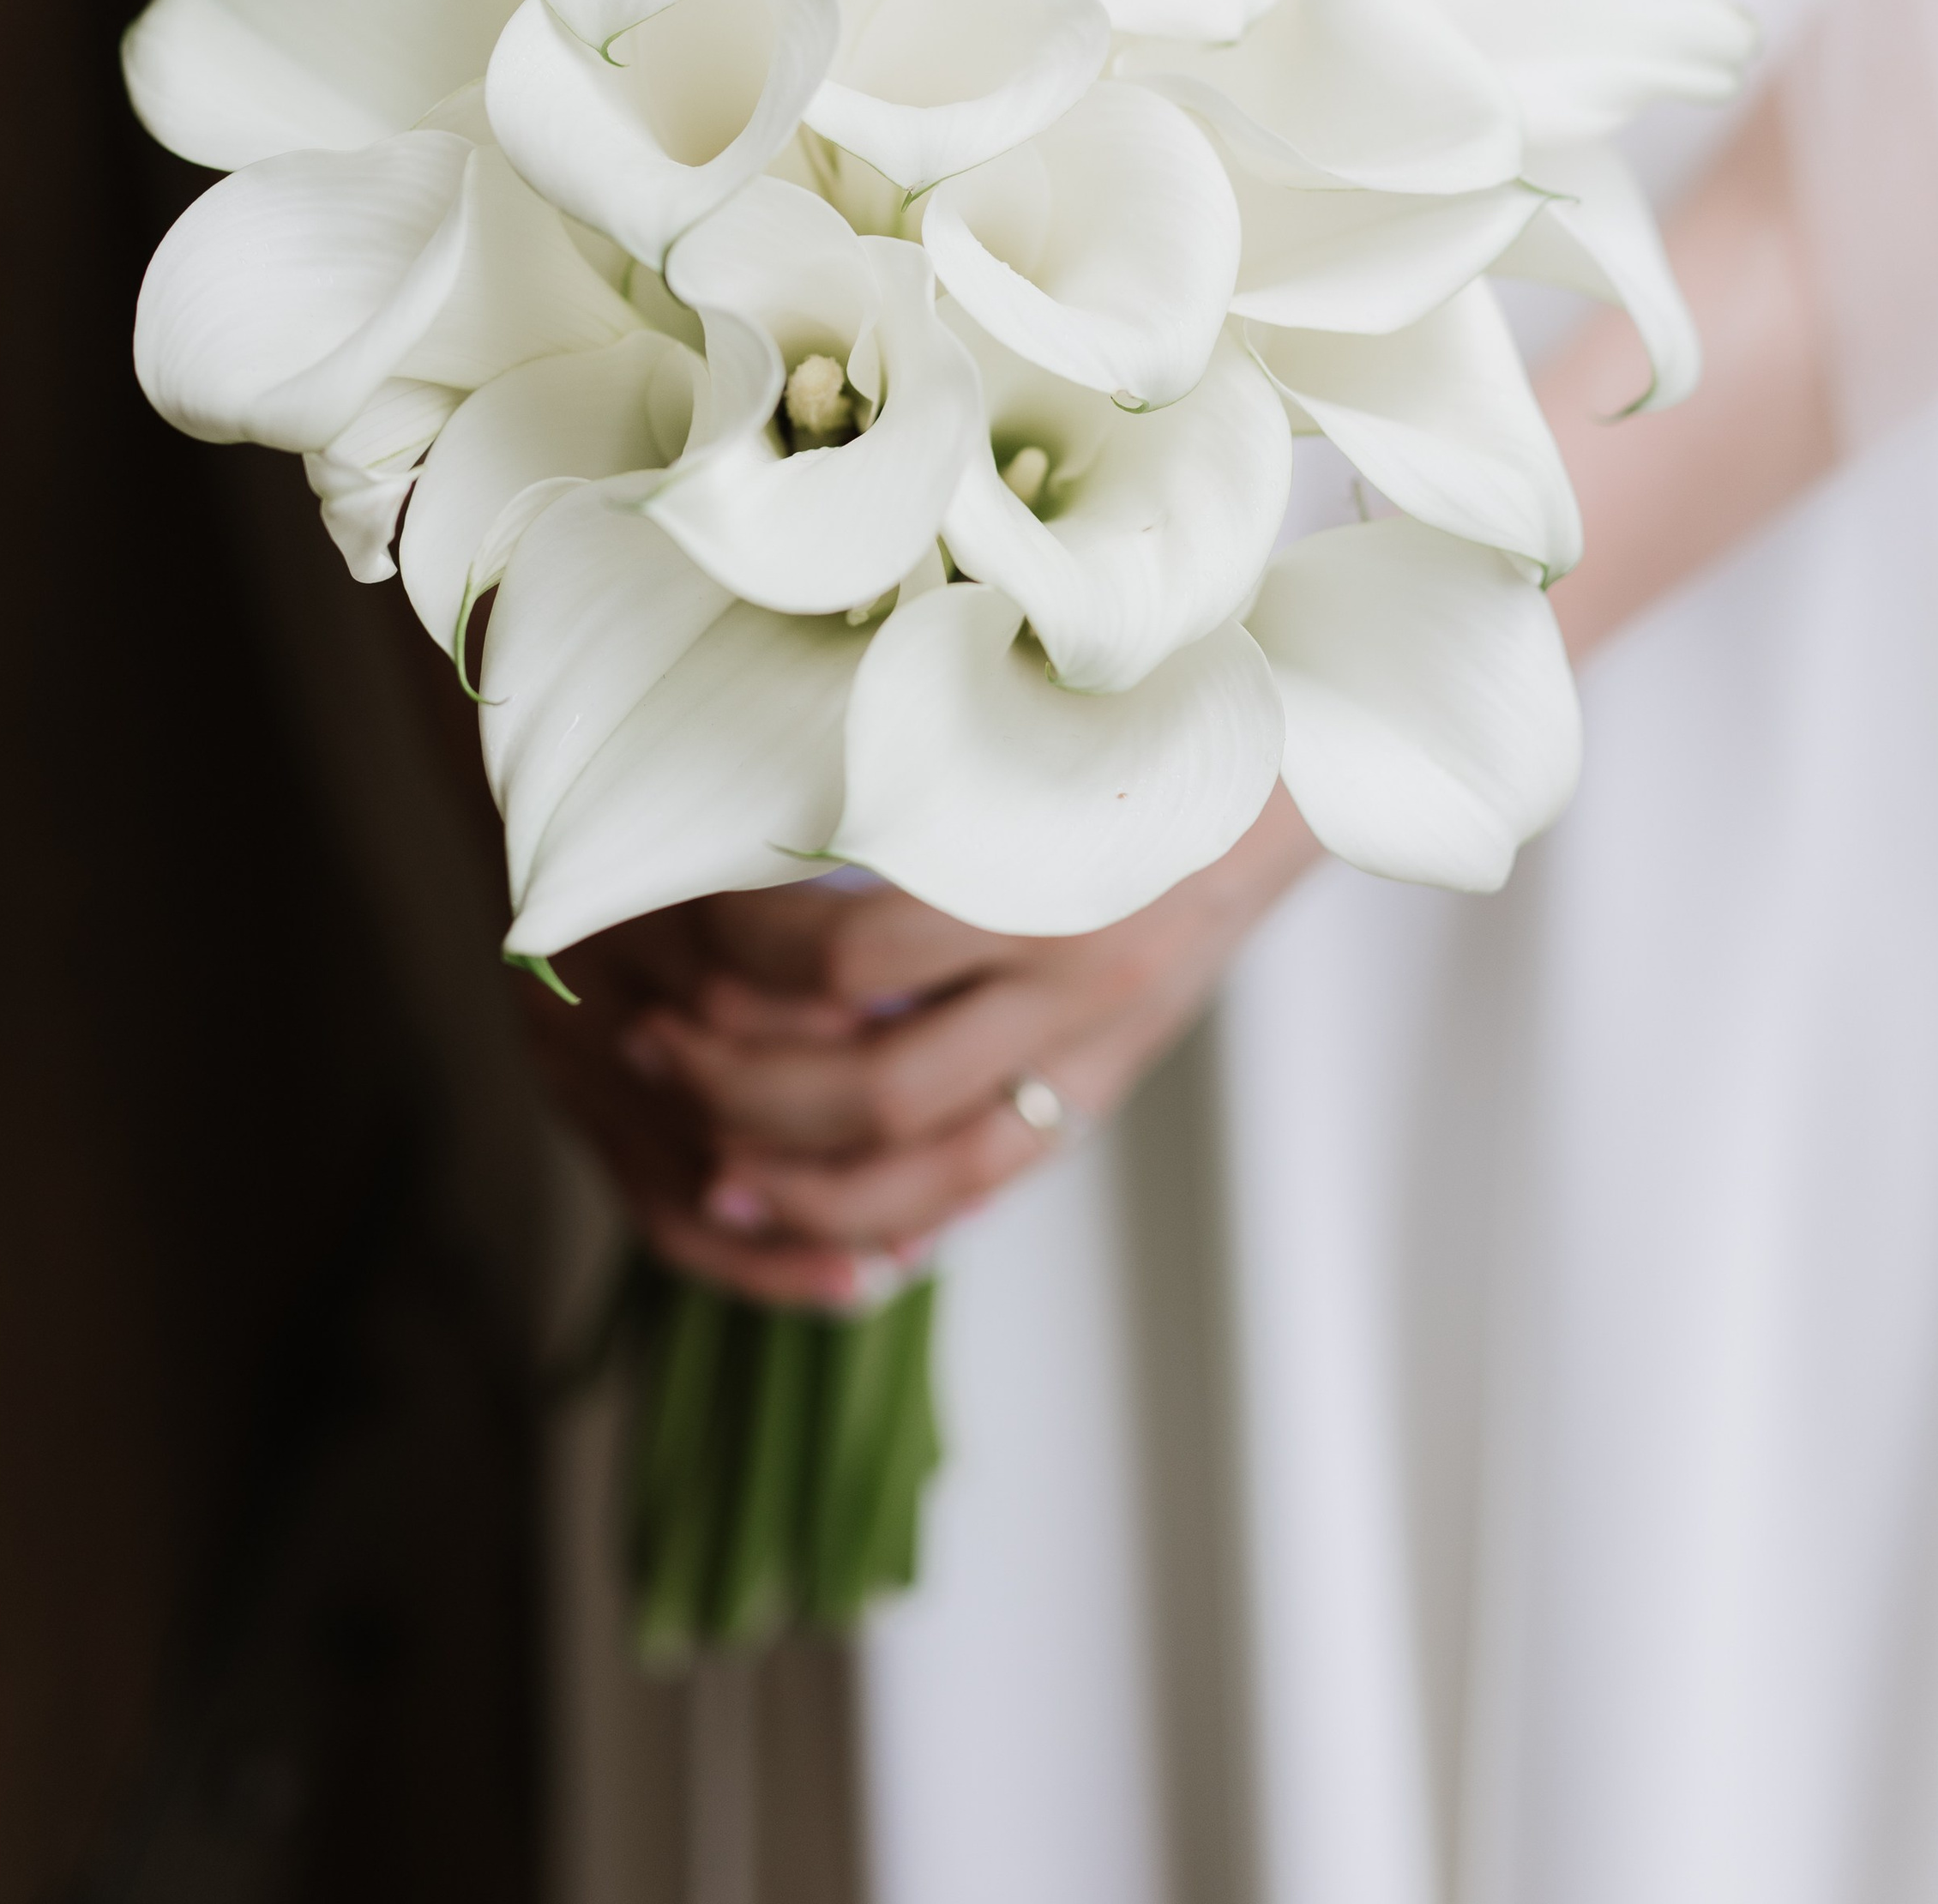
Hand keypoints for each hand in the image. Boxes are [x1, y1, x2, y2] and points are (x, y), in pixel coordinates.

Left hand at [518, 784, 1317, 1308]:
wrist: (1288, 769)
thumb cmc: (1132, 718)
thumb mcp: (1020, 723)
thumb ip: (908, 771)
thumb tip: (746, 799)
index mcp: (1042, 875)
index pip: (849, 950)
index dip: (738, 952)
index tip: (670, 919)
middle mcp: (1073, 984)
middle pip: (869, 1082)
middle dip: (737, 1079)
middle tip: (650, 1044)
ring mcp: (1092, 1052)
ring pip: (919, 1169)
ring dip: (792, 1171)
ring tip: (699, 1147)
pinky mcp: (1103, 1090)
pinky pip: (981, 1191)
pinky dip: (886, 1219)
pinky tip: (805, 1212)